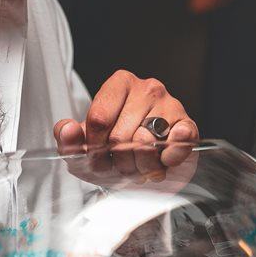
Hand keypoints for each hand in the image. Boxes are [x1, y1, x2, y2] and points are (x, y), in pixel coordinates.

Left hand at [54, 70, 199, 176]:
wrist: (145, 172)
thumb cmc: (114, 156)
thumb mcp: (83, 152)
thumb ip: (68, 141)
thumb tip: (68, 129)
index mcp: (119, 84)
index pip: (99, 118)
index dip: (95, 147)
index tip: (98, 155)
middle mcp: (147, 88)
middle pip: (121, 136)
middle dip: (118, 162)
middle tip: (122, 166)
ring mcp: (170, 105)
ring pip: (146, 144)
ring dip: (140, 166)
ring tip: (140, 166)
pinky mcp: (187, 125)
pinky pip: (178, 143)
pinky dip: (168, 159)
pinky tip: (162, 161)